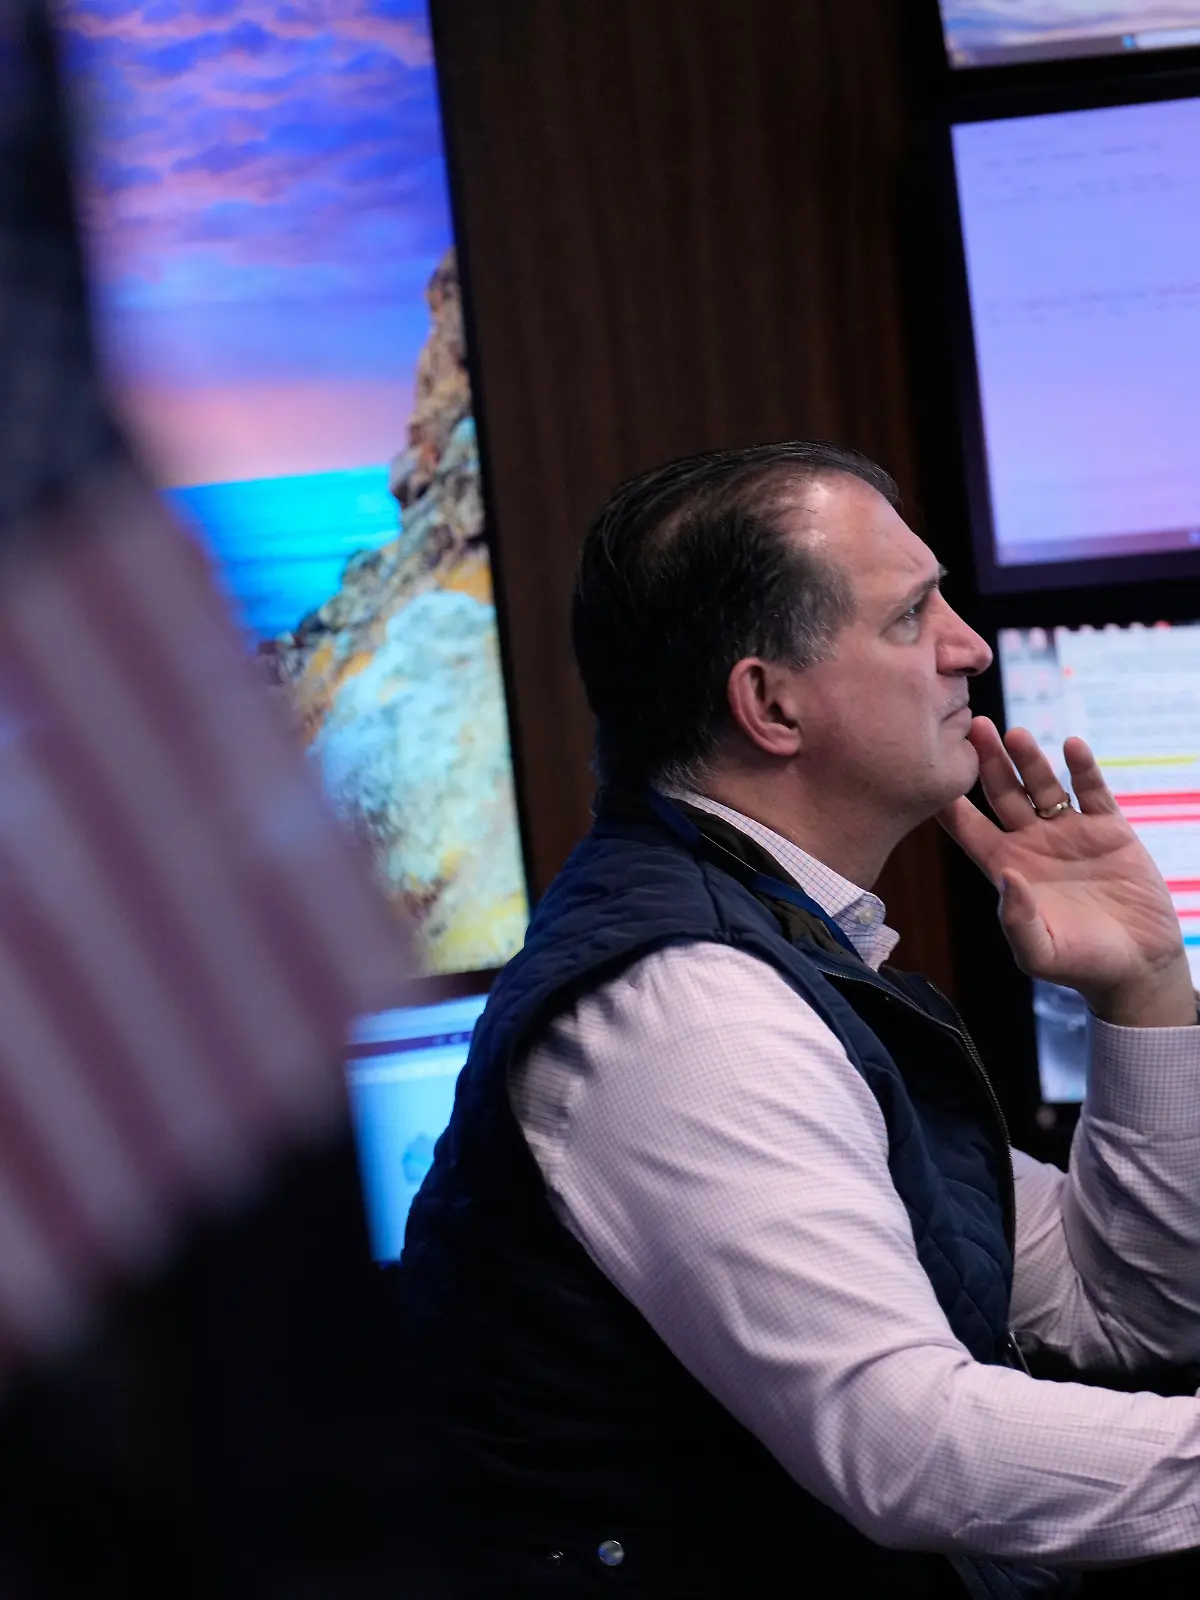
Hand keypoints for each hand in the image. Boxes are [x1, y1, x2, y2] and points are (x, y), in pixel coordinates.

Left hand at [937, 718, 1194, 1027]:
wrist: (1136, 967)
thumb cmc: (1080, 965)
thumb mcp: (1038, 951)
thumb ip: (1015, 918)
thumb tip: (1006, 875)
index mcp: (1004, 868)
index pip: (967, 828)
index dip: (950, 802)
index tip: (932, 771)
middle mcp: (1031, 843)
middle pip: (1002, 792)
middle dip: (988, 761)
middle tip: (974, 726)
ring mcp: (1069, 832)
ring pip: (1043, 785)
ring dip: (1031, 759)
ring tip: (1017, 734)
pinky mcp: (1109, 829)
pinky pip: (1093, 791)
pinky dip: (1083, 768)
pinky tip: (1073, 747)